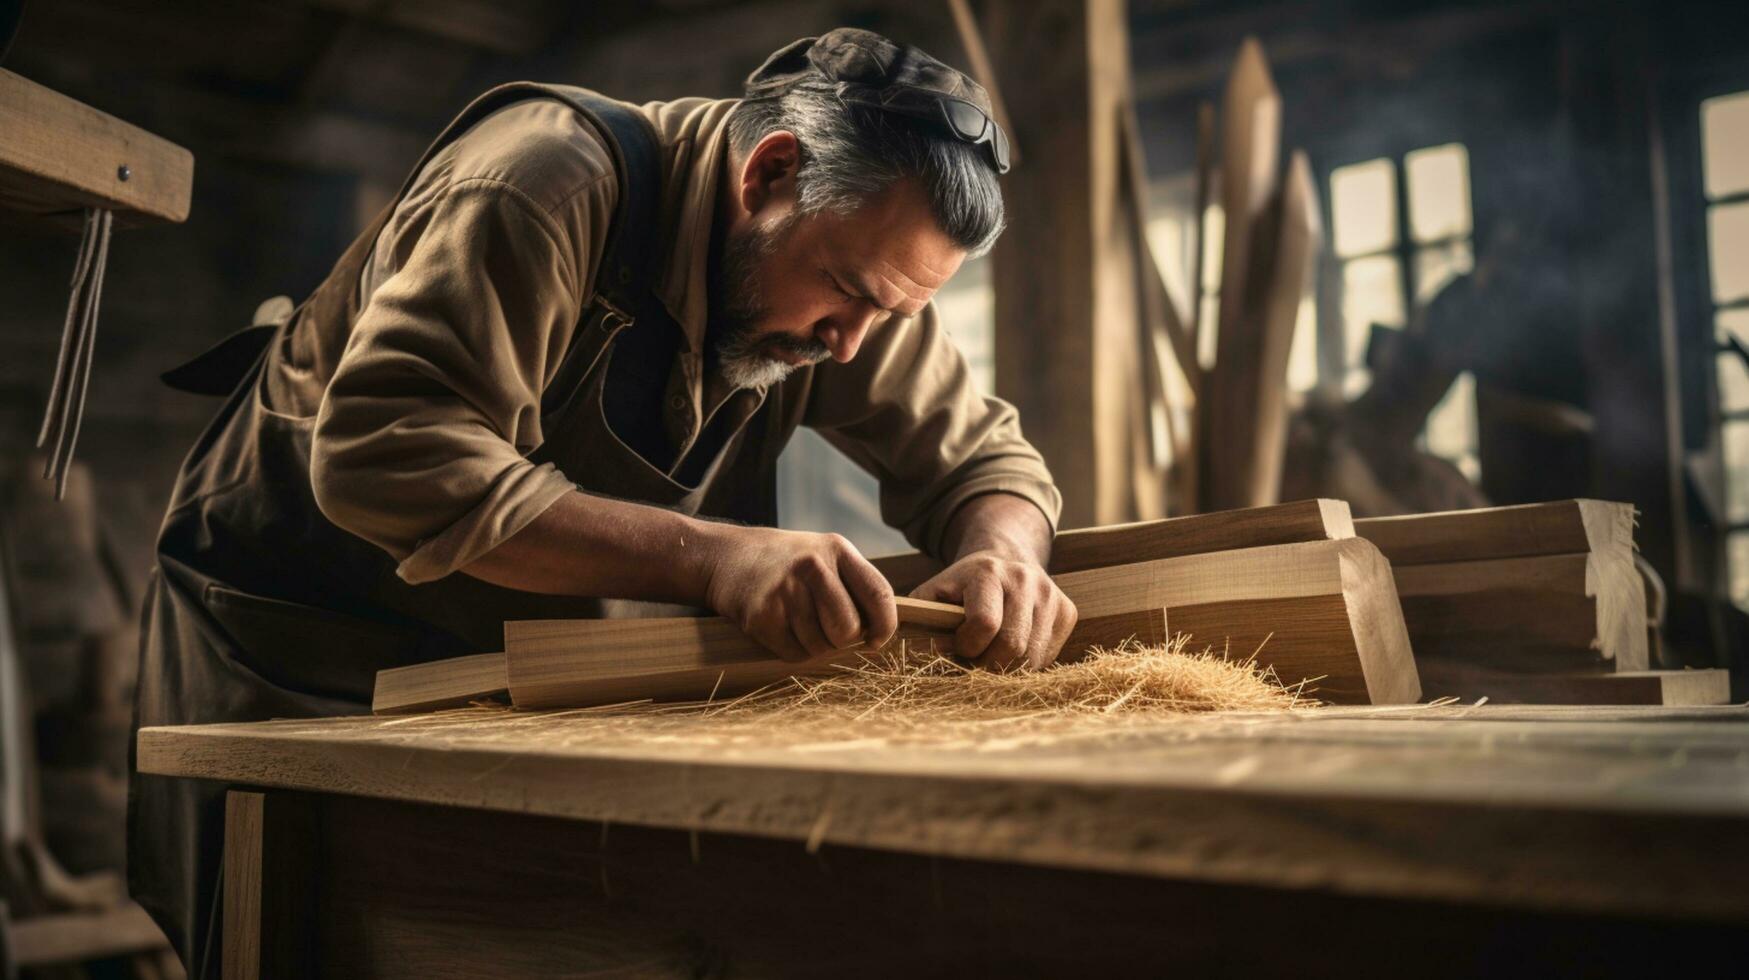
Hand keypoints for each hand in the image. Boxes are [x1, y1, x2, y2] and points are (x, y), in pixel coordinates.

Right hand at [701, 526, 898, 661]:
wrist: (728, 557)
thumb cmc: (787, 563)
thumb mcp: (824, 556)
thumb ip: (855, 585)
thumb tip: (880, 633)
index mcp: (837, 549)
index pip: (879, 595)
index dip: (885, 626)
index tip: (876, 640)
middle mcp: (813, 566)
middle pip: (849, 630)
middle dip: (842, 640)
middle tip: (828, 630)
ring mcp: (784, 591)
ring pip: (821, 647)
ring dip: (815, 646)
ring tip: (798, 621)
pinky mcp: (761, 615)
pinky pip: (794, 654)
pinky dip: (793, 650)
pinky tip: (782, 628)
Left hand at [911, 550, 1076, 671]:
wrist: (1006, 560)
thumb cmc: (962, 587)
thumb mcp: (934, 593)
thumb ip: (922, 618)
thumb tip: (927, 647)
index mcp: (988, 573)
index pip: (985, 624)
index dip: (966, 646)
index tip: (956, 646)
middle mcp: (1025, 580)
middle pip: (1011, 647)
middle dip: (986, 665)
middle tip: (972, 660)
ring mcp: (1051, 595)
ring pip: (1031, 658)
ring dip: (1005, 669)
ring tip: (989, 655)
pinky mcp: (1068, 611)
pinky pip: (1047, 656)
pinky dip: (1026, 664)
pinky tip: (1012, 649)